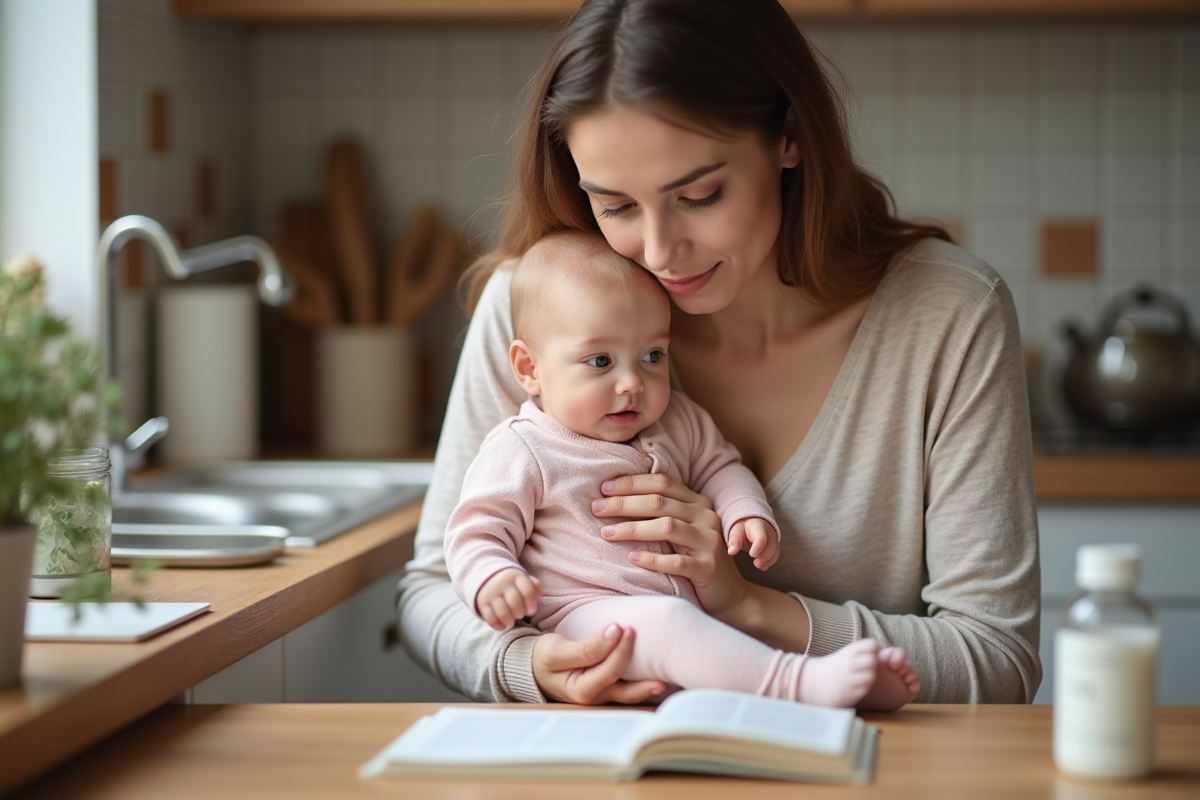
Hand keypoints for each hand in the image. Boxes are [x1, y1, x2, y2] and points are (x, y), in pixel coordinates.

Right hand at [476, 569, 541, 631]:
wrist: (488, 578)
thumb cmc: (512, 584)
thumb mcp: (523, 580)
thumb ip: (534, 585)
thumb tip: (541, 592)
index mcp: (516, 576)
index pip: (527, 590)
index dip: (531, 603)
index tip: (531, 610)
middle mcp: (503, 583)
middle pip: (515, 602)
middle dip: (520, 612)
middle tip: (520, 614)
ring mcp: (491, 593)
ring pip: (502, 612)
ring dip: (509, 620)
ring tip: (511, 621)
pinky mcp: (482, 603)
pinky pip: (490, 617)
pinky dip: (497, 625)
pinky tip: (502, 626)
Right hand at [532, 623, 666, 704]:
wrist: (534, 667)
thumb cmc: (544, 658)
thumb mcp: (557, 651)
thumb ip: (586, 646)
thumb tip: (615, 630)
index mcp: (581, 691)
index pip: (609, 670)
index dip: (620, 649)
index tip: (624, 626)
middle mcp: (595, 698)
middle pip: (625, 690)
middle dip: (643, 674)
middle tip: (657, 650)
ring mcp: (603, 696)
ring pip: (630, 693)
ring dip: (648, 685)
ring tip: (668, 677)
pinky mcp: (607, 688)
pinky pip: (627, 687)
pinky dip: (641, 682)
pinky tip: (657, 674)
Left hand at [594, 473, 750, 620]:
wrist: (731, 596)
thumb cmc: (697, 560)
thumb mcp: (683, 531)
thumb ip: (663, 513)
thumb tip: (617, 499)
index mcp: (699, 503)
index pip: (662, 482)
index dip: (631, 483)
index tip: (603, 488)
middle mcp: (706, 517)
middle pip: (659, 502)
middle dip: (623, 503)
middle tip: (596, 508)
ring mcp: (709, 542)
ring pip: (666, 527)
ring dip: (631, 528)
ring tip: (606, 533)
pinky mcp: (708, 568)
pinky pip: (676, 562)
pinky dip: (651, 559)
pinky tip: (631, 559)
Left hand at [726, 517, 778, 569]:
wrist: (751, 522)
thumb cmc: (743, 528)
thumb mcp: (736, 531)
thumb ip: (734, 540)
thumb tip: (731, 551)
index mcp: (758, 526)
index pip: (762, 537)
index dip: (758, 547)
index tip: (751, 555)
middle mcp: (769, 532)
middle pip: (771, 545)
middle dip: (764, 556)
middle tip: (755, 563)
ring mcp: (773, 538)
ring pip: (775, 551)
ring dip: (768, 560)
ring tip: (758, 566)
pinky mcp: (775, 545)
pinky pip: (776, 554)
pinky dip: (770, 562)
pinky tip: (762, 567)